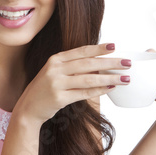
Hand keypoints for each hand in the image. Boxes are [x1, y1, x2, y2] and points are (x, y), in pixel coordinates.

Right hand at [13, 43, 129, 125]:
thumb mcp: (55, 72)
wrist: (28, 108)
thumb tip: (100, 63)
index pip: (81, 51)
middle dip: (110, 63)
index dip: (99, 48)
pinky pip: (84, 93)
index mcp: (55, 59)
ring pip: (89, 79)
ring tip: (124, 78)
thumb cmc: (46, 89)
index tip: (114, 46)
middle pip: (88, 64)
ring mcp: (57, 83)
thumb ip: (73, 66)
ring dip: (109, 78)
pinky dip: (99, 91)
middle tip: (127, 63)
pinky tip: (110, 88)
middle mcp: (55, 69)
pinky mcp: (59, 98)